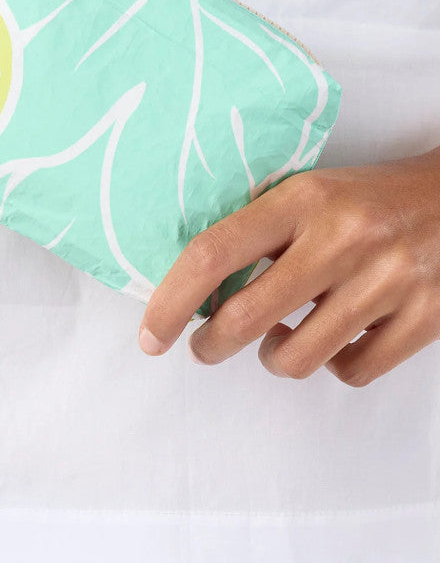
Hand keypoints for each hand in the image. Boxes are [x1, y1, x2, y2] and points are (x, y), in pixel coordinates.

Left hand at [137, 149, 439, 386]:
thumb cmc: (374, 197)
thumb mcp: (314, 191)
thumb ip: (261, 229)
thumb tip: (193, 285)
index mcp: (306, 199)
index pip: (214, 254)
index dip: (170, 302)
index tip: (151, 334)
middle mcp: (344, 239)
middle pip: (245, 318)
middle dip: (210, 345)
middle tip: (205, 345)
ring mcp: (388, 281)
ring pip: (296, 357)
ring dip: (274, 357)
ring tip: (280, 338)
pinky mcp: (426, 319)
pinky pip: (353, 371)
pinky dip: (334, 365)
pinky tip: (334, 340)